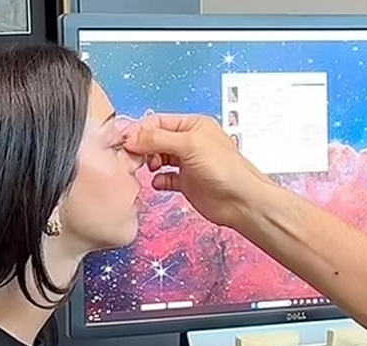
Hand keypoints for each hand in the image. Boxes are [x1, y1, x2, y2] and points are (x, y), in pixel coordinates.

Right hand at [123, 113, 277, 228]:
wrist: (241, 201)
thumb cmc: (227, 170)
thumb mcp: (189, 145)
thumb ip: (158, 139)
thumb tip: (132, 137)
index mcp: (193, 126)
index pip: (158, 122)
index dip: (140, 130)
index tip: (125, 141)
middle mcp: (190, 142)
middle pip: (156, 139)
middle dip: (142, 147)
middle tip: (133, 156)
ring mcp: (188, 163)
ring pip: (158, 158)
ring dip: (149, 162)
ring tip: (148, 168)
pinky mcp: (187, 183)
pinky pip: (165, 178)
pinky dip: (159, 180)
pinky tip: (159, 182)